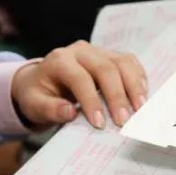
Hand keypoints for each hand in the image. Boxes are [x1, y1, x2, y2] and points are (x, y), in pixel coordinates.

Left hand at [11, 41, 146, 128]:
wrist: (41, 81)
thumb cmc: (38, 94)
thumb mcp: (34, 104)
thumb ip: (50, 109)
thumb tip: (70, 113)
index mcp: (58, 60)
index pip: (79, 78)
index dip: (91, 100)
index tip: (100, 123)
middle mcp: (79, 51)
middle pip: (105, 68)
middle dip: (117, 96)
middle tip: (123, 121)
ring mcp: (97, 51)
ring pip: (122, 62)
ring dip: (134, 86)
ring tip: (140, 110)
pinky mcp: (110, 56)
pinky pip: (129, 63)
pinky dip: (138, 79)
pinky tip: (142, 97)